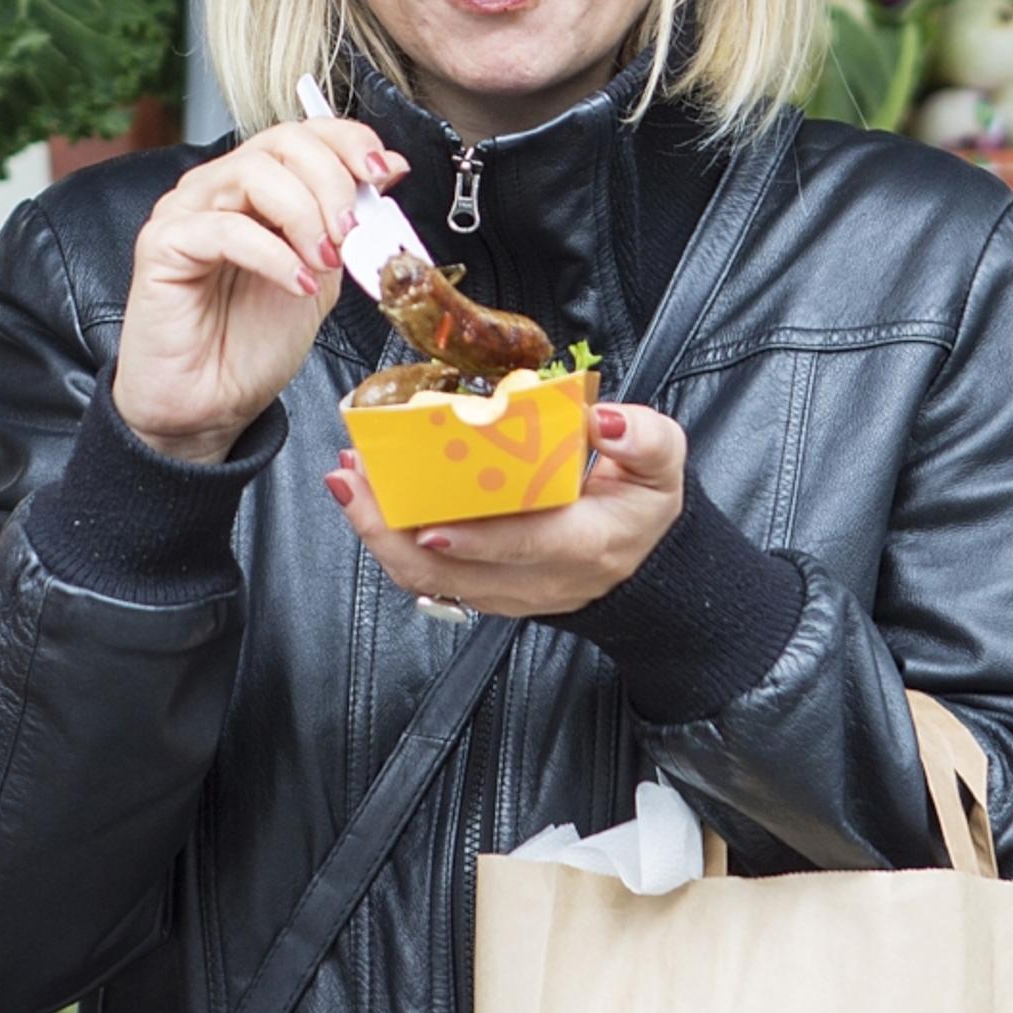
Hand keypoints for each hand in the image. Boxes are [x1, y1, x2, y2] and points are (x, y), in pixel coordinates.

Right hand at [108, 120, 406, 463]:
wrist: (210, 405)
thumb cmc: (253, 343)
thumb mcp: (321, 274)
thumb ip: (345, 223)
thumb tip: (390, 169)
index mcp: (257, 187)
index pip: (303, 132)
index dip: (349, 141)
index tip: (385, 172)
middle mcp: (218, 187)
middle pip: (282, 142)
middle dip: (333, 182)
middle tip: (352, 234)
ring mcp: (185, 210)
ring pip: (254, 173)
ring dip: (305, 215)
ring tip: (324, 262)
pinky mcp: (162, 244)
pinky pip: (226, 228)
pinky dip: (273, 254)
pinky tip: (296, 285)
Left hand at [322, 402, 685, 616]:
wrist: (638, 566)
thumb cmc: (641, 508)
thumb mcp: (663, 466)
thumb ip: (643, 439)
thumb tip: (603, 419)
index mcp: (584, 544)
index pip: (525, 546)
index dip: (476, 537)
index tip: (430, 523)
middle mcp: (538, 579)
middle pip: (453, 570)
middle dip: (393, 528)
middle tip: (357, 476)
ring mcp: (505, 593)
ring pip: (427, 580)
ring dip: (379, 533)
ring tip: (350, 482)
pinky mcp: (482, 592)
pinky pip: (424, 578)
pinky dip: (388, 541)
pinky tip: (366, 501)